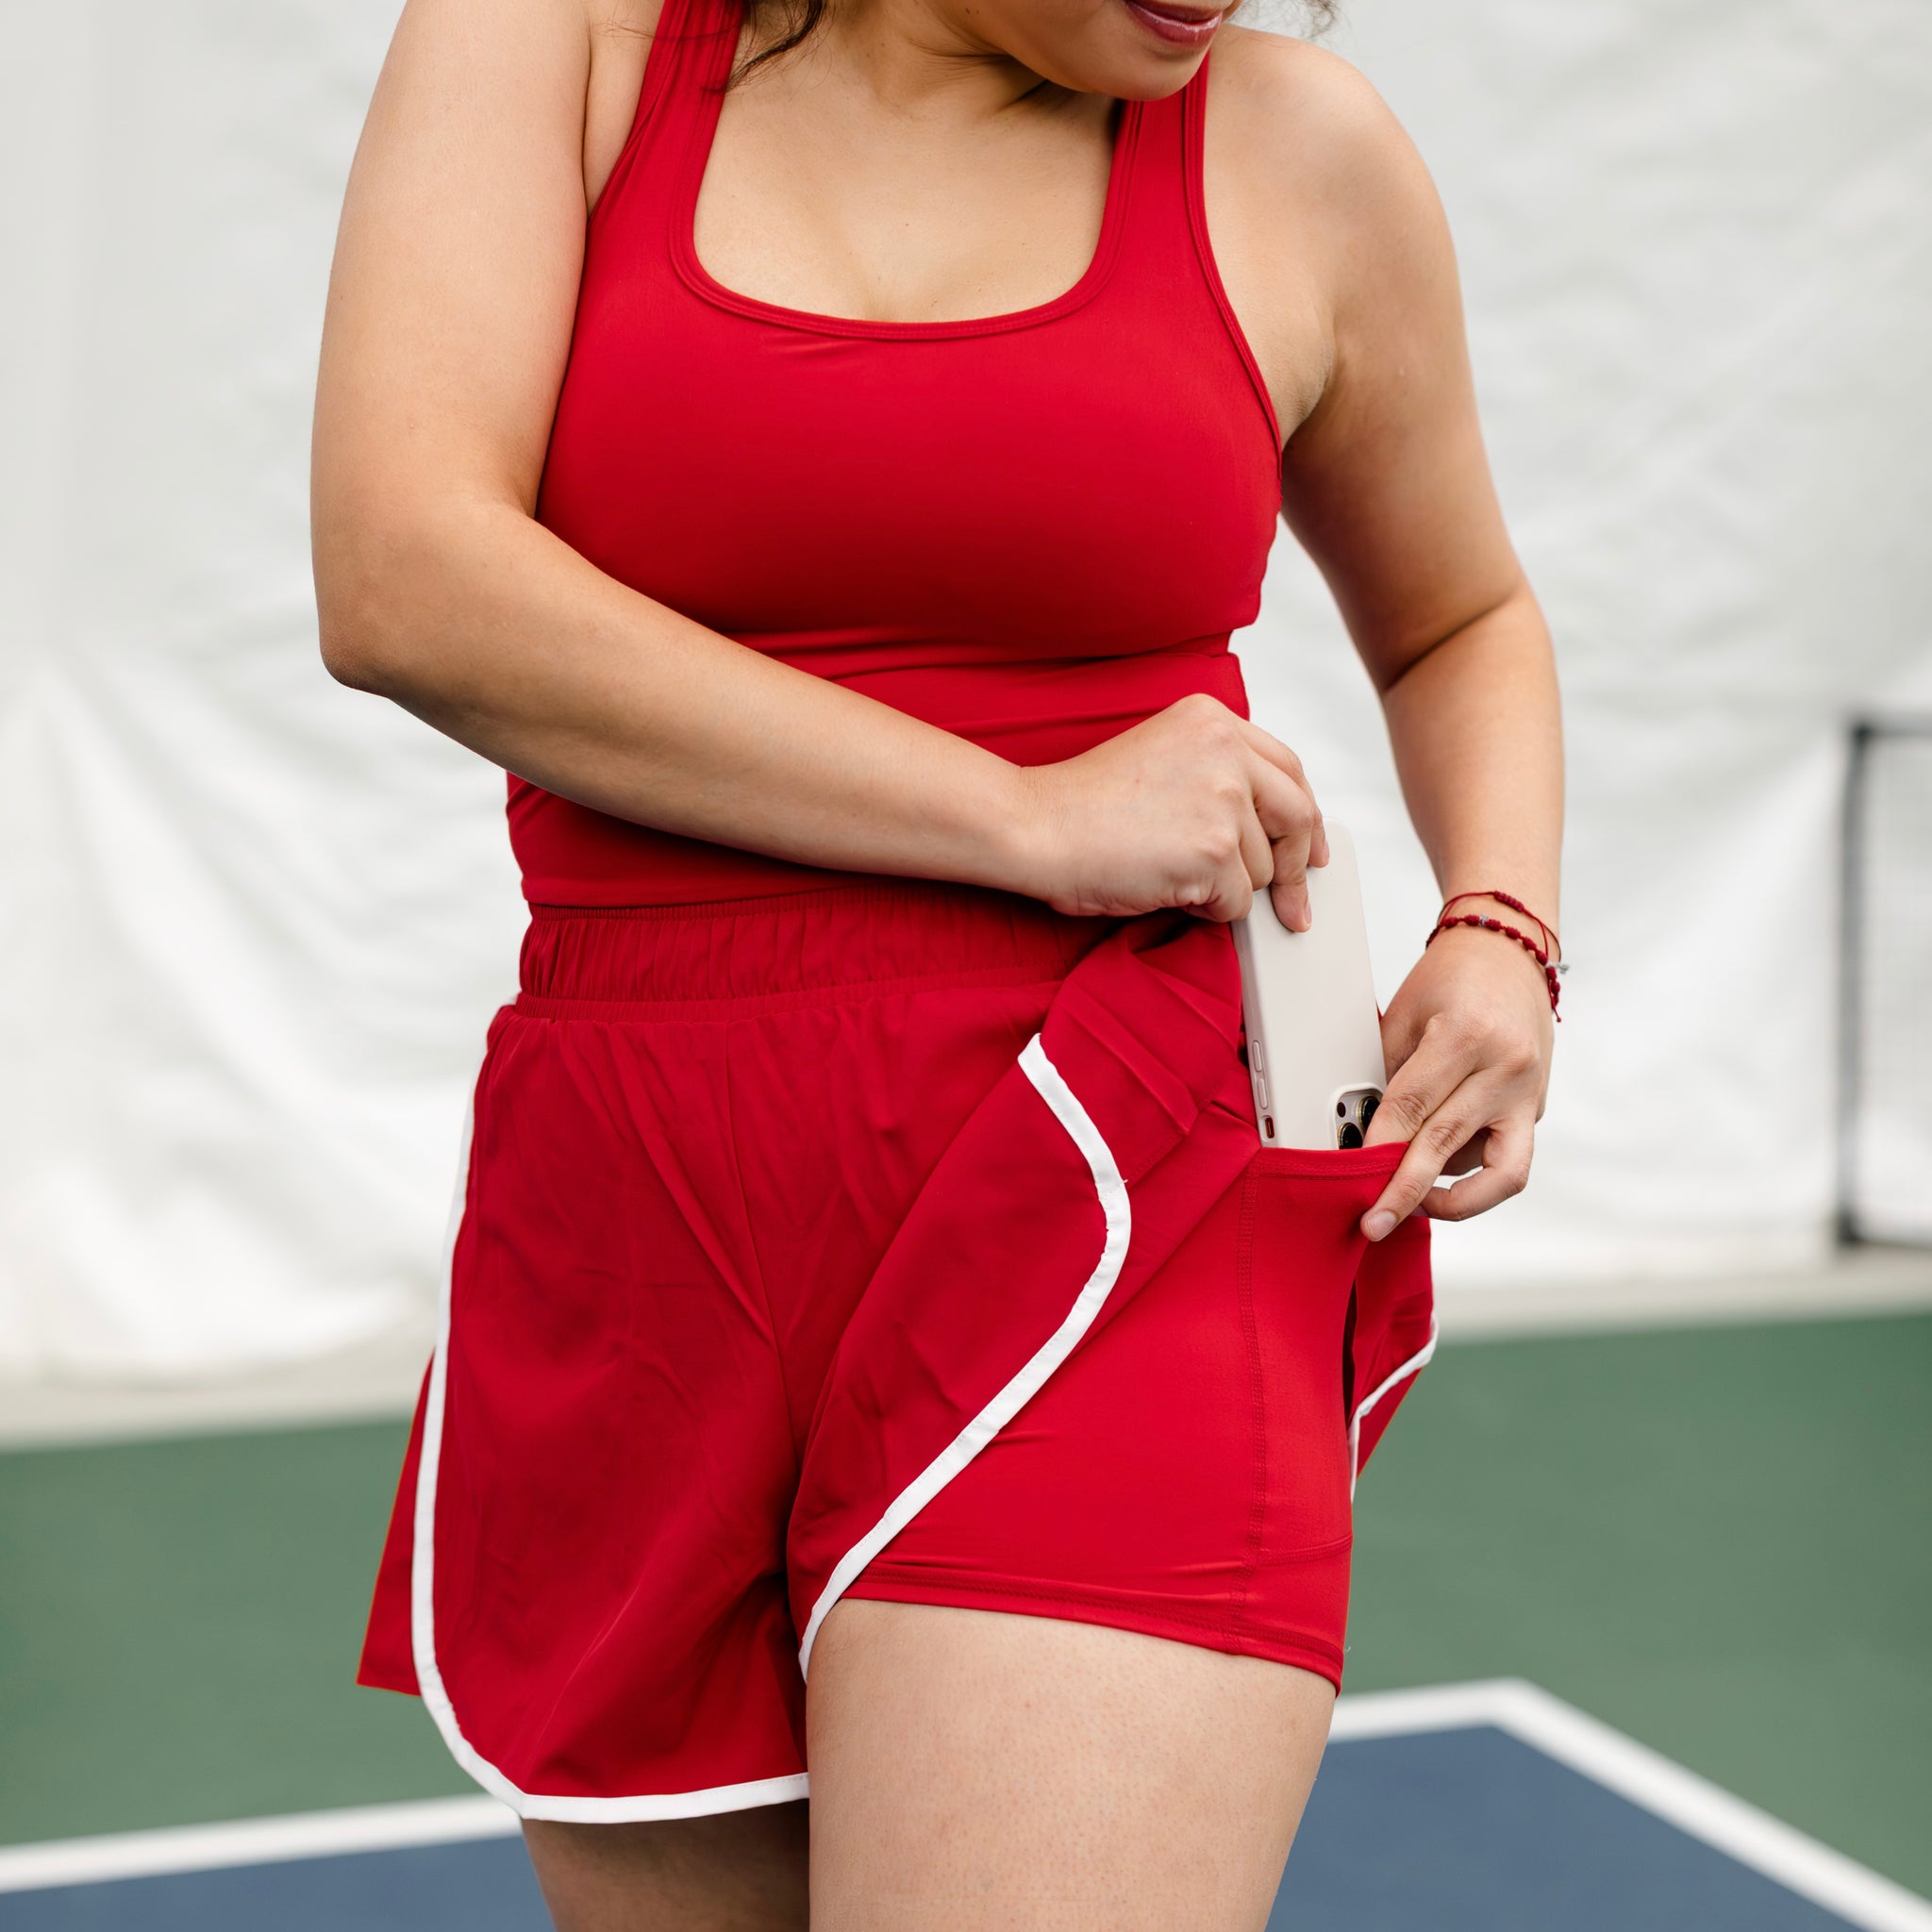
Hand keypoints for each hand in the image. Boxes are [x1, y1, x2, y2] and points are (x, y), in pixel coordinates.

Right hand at [1005, 694, 1328, 924]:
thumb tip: (1269, 829)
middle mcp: (1227, 749)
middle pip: (1297, 816)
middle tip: (1294, 904)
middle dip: (1296, 867)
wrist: (1034, 825)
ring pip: (1263, 868)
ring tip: (1168, 872)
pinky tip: (1163, 888)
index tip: (1311, 847)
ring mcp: (1225, 799)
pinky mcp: (1215, 850)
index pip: (1289, 769)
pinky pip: (1237, 902)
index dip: (1304, 815)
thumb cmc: (1081, 803)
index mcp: (1213, 718)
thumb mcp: (1162, 756)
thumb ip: (1216, 772)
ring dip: (1225, 888)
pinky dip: (1206, 910)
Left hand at [1360, 906, 1553, 1238]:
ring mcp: (1529, 1092)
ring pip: (1502, 1173)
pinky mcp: (1538, 1108)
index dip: (1378, 1148)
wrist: (1509, 951)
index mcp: (1466, 1035)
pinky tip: (1441, 1175)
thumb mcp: (1402, 1014)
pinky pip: (1507, 1160)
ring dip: (1455, 1200)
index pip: (1412, 1108)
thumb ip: (1386, 1075)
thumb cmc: (1450, 977)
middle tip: (1374, 1223)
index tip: (1352, 1177)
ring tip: (1416, 1205)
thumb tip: (1362, 1135)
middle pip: (1447, 1145)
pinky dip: (1471, 1175)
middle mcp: (1506, 1068)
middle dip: (1406, 1192)